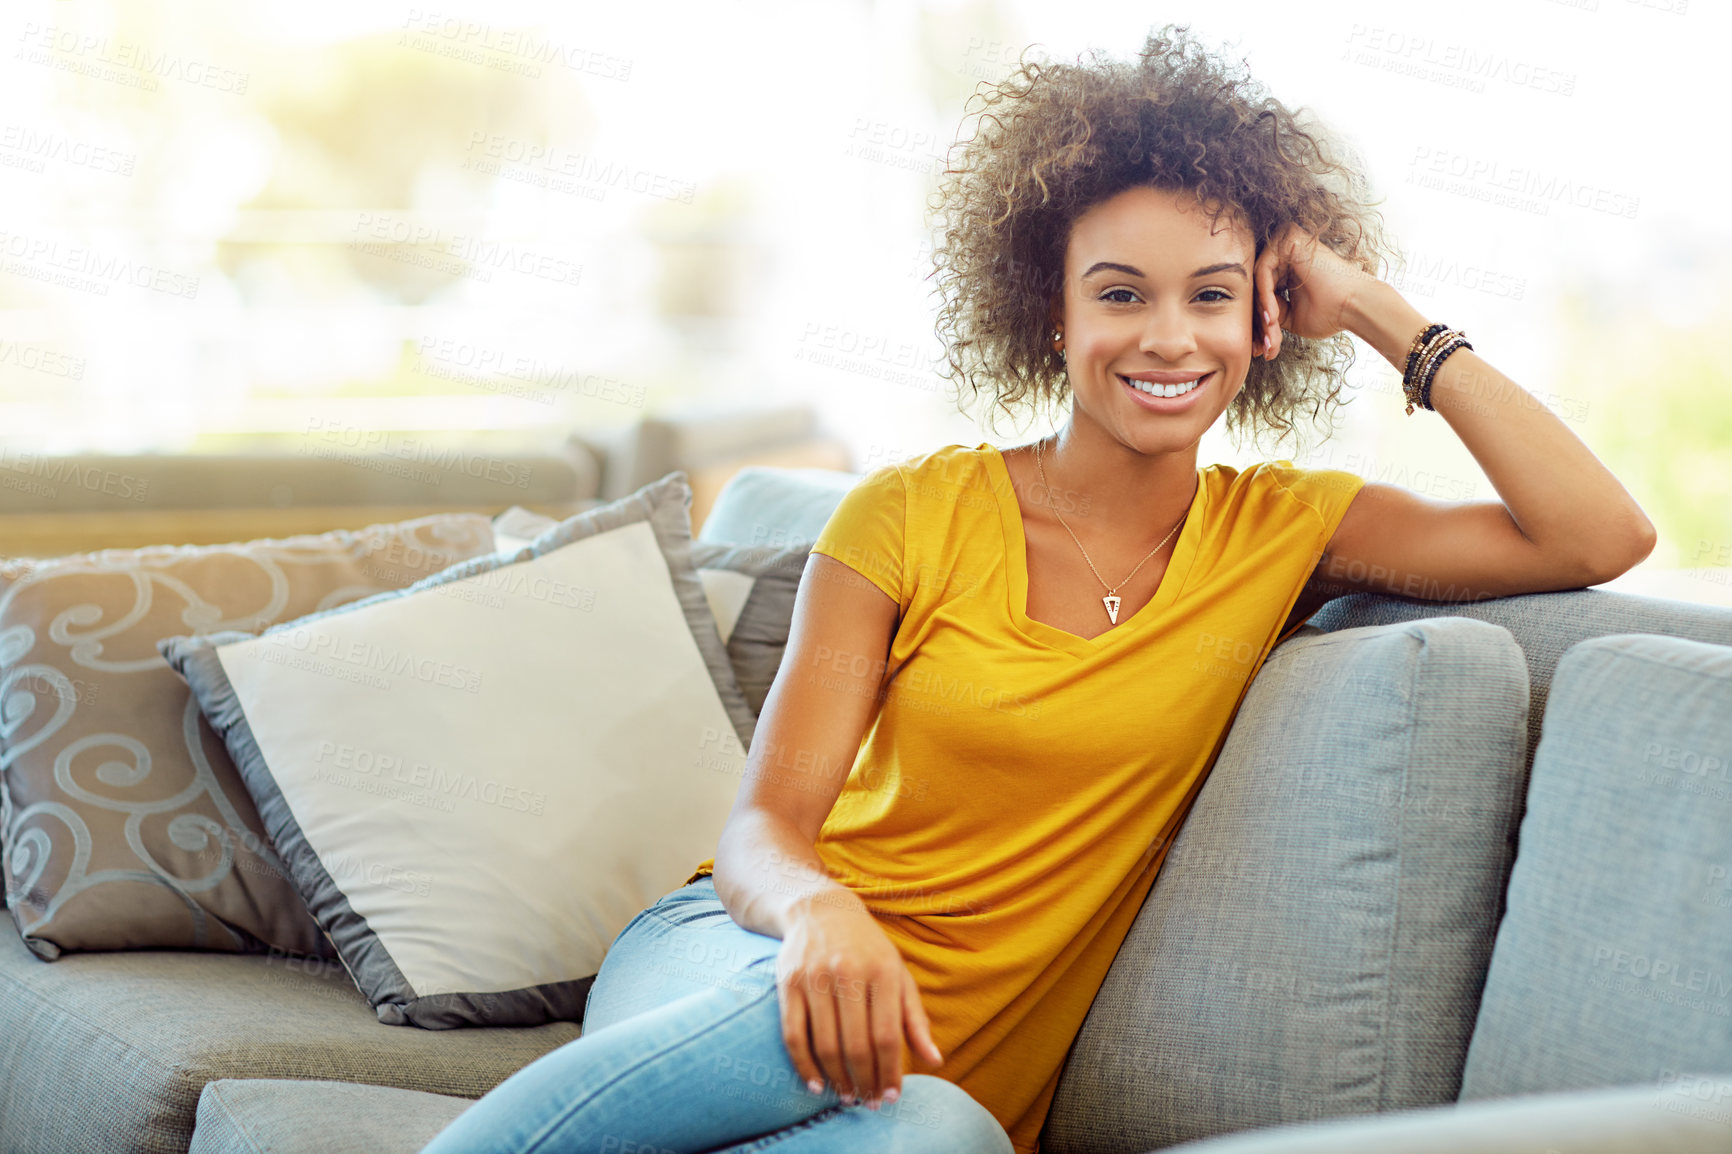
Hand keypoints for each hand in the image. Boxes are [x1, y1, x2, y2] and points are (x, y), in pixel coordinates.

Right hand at [776, 900, 943, 1108]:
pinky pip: (794, 1034)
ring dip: (837, 1079)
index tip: (891, 1097)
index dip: (889, 1072)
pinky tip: (815, 1084)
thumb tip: (935, 1061)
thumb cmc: (867, 949)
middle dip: (864, 1081)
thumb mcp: (898, 975)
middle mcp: (848, 973)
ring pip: (825, 1044)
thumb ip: (915, 1019)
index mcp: (882, 971)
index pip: (887, 1035)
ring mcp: (815, 977)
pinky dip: (803, 1065)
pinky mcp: (788, 982)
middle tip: (868, 1103)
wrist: (821, 909)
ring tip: (847, 1097)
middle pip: (856, 1044)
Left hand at [1252, 223, 1379, 358]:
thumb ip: (1268, 311)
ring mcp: (1286, 241)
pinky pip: (1262, 271)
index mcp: (1287, 265)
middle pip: (1255, 287)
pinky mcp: (1288, 239)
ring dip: (1261, 310)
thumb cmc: (1330, 313)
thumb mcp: (1290, 316)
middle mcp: (1285, 250)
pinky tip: (1272, 316)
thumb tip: (1248, 321)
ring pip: (1256, 281)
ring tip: (1271, 330)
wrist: (1356, 306)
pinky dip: (1264, 296)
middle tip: (1260, 346)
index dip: (1258, 321)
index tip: (1258, 348)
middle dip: (1257, 319)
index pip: (1260, 292)